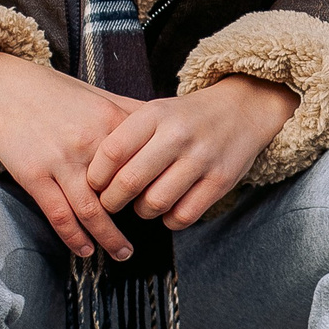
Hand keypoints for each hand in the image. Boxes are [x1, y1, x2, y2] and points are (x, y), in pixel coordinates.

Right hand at [0, 50, 145, 259]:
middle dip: (137, 219)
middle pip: (123, 192)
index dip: (156, 188)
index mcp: (112, 124)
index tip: (164, 204)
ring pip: (92, 212)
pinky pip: (59, 215)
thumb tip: (170, 125)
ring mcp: (60, 161)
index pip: (145, 165)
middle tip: (148, 234)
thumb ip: (134, 114)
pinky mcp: (33, 175)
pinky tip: (86, 249)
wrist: (5, 87)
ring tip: (122, 253)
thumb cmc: (57, 94)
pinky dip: (75, 237)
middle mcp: (90, 144)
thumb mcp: (102, 97)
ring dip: (109, 238)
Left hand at [84, 74, 299, 229]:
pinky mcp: (221, 180)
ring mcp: (201, 158)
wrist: (242, 109)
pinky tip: (168, 208)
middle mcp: (177, 135)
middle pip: (129, 182)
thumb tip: (86, 174)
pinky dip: (170, 219)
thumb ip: (124, 135)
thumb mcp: (155, 112)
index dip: (96, 177)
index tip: (94, 184)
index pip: (111, 152)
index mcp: (155, 115)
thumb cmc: (186, 117)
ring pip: (154, 203)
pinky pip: (183, 216)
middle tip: (111, 202)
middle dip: (112, 201)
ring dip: (142, 211)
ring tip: (142, 203)